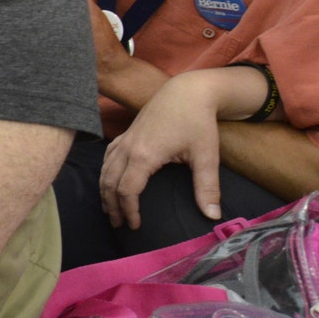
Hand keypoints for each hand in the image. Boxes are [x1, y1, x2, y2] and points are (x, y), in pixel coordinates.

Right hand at [100, 73, 223, 228]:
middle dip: (112, 206)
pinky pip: (107, 157)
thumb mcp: (206, 155)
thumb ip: (207, 187)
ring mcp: (125, 139)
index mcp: (144, 156)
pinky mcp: (127, 133)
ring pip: (104, 170)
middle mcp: (128, 148)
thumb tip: (213, 216)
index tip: (136, 226)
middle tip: (118, 224)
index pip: (126, 190)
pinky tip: (109, 180)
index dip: (129, 211)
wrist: (188, 91)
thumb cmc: (198, 121)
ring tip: (109, 209)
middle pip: (109, 183)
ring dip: (105, 191)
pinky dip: (105, 172)